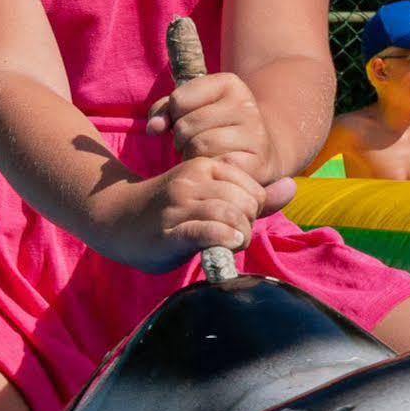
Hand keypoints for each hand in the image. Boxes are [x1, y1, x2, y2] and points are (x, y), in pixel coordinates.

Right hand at [111, 156, 294, 272]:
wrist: (116, 219)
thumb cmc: (170, 212)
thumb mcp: (210, 196)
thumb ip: (252, 195)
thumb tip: (293, 187)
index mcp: (204, 166)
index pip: (253, 188)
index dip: (254, 210)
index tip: (237, 223)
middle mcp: (192, 179)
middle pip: (245, 202)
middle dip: (248, 224)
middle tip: (233, 237)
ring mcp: (179, 204)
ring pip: (230, 215)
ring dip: (238, 236)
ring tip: (228, 244)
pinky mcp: (169, 230)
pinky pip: (206, 230)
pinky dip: (223, 238)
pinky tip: (226, 244)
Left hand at [143, 69, 273, 173]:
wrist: (259, 153)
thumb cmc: (216, 129)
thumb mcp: (191, 109)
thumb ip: (165, 111)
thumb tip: (153, 128)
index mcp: (228, 83)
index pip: (178, 99)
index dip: (174, 116)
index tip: (189, 122)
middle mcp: (245, 104)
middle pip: (186, 125)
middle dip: (181, 140)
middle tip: (194, 144)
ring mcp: (254, 132)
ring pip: (199, 145)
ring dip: (192, 156)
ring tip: (203, 155)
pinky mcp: (256, 160)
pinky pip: (215, 165)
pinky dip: (208, 169)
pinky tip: (215, 166)